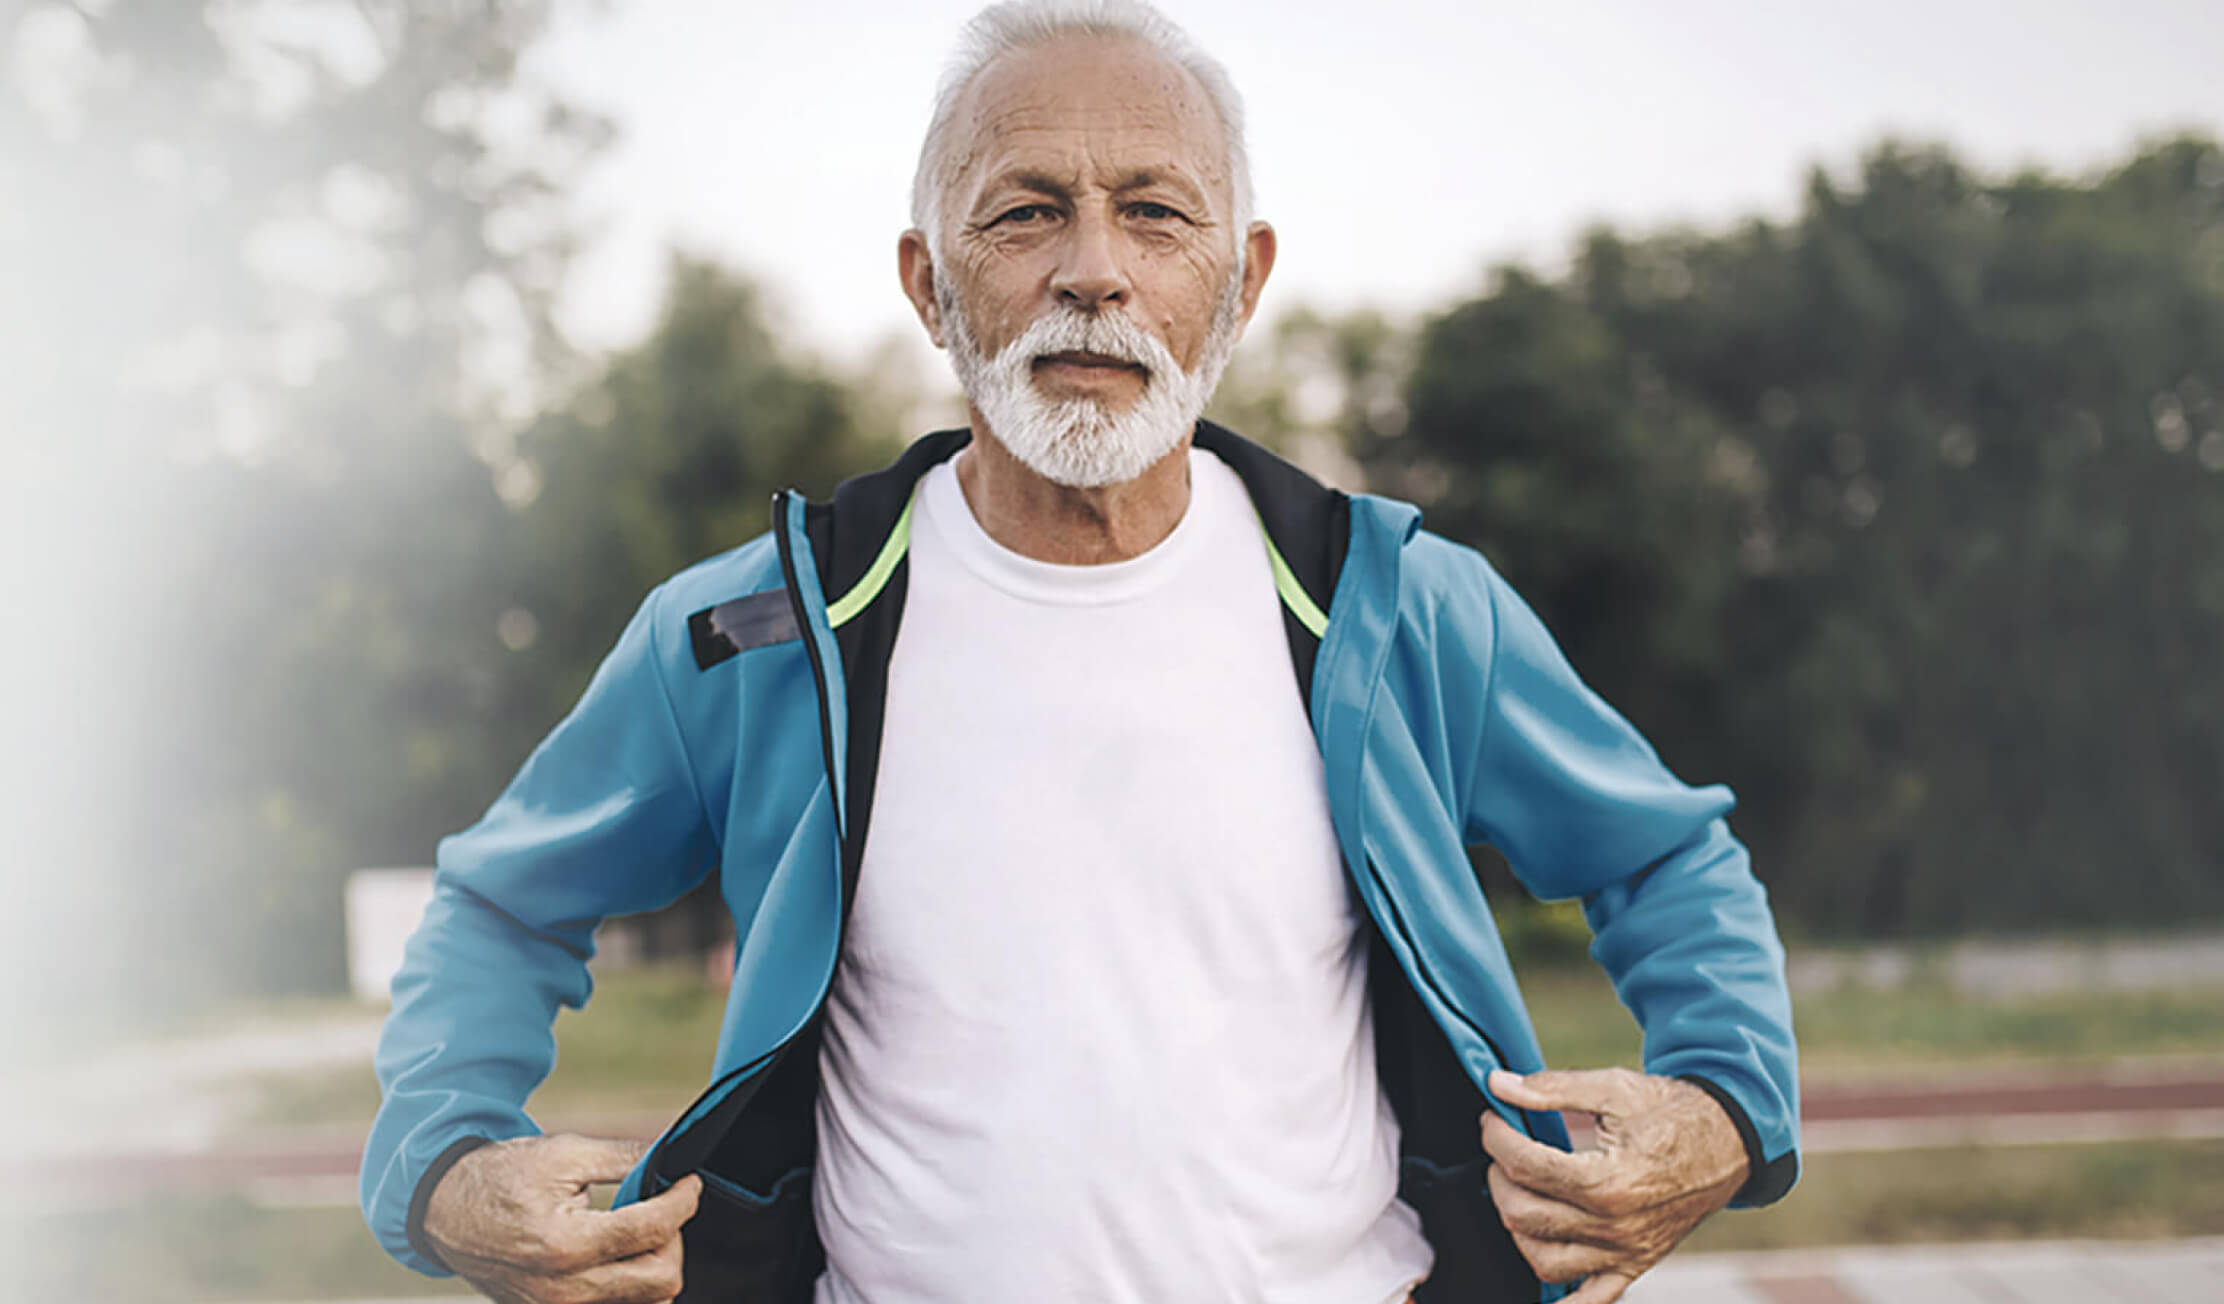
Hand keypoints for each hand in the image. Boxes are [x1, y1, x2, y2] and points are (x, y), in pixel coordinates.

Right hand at [422, 1133, 702, 1303]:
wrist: (447, 1210)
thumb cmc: (501, 1177)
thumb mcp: (563, 1153)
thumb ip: (625, 1157)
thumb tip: (672, 1150)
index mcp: (566, 1244)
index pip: (653, 1230)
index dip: (684, 1200)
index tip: (691, 1182)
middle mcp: (564, 1289)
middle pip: (662, 1280)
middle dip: (674, 1238)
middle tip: (663, 1207)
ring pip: (646, 1300)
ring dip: (655, 1263)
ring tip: (638, 1228)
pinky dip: (632, 1281)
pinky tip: (620, 1250)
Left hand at [1481, 1068, 1746, 1302]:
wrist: (1727, 1140)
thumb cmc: (1672, 1112)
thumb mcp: (1613, 1088)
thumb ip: (1551, 1088)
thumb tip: (1499, 1084)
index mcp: (1609, 1181)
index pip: (1526, 1166)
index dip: (1495, 1136)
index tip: (1492, 1118)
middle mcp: (1616, 1226)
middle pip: (1524, 1213)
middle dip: (1499, 1176)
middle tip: (1502, 1150)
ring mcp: (1626, 1252)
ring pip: (1543, 1260)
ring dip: (1517, 1225)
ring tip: (1518, 1192)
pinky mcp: (1635, 1265)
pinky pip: (1590, 1300)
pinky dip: (1562, 1299)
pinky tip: (1542, 1270)